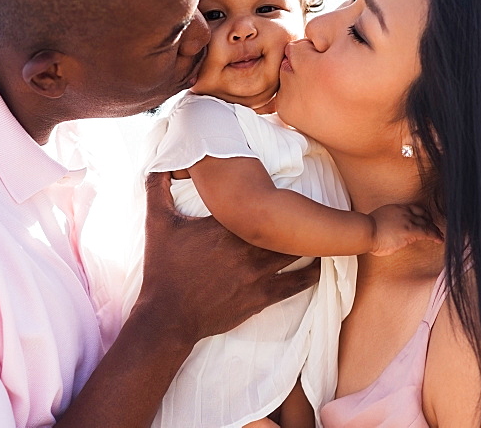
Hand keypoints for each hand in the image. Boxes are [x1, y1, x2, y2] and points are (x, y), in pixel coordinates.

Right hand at [130, 172, 320, 345]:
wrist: (168, 317)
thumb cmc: (163, 269)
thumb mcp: (156, 224)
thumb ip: (156, 189)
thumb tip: (158, 163)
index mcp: (225, 226)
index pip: (258, 202)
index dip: (274, 192)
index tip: (285, 182)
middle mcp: (246, 247)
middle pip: (283, 226)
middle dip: (298, 215)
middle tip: (313, 203)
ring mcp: (256, 274)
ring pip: (293, 252)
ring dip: (308, 242)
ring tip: (324, 230)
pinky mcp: (260, 298)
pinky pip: (294, 284)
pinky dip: (310, 274)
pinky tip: (321, 265)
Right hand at [368, 203, 442, 255]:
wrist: (365, 231)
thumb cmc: (367, 229)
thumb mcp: (380, 220)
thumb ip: (389, 222)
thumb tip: (391, 229)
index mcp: (397, 208)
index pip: (414, 209)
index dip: (423, 215)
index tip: (426, 219)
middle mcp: (404, 212)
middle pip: (423, 215)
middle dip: (430, 222)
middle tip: (435, 228)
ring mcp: (408, 220)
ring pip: (427, 223)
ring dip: (435, 230)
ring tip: (440, 236)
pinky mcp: (410, 230)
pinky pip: (427, 232)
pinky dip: (435, 236)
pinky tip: (439, 239)